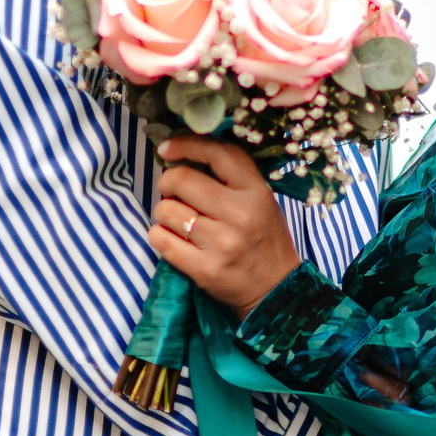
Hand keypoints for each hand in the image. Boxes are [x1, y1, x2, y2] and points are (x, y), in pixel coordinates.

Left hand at [149, 137, 301, 316]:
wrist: (276, 290)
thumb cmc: (263, 238)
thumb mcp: (260, 200)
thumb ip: (229, 178)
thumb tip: (182, 157)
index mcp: (256, 192)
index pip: (218, 153)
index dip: (186, 145)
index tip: (167, 149)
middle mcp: (240, 215)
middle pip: (182, 180)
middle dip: (167, 182)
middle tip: (172, 191)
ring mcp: (222, 243)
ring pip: (167, 210)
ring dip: (164, 212)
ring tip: (176, 219)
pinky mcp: (205, 269)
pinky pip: (161, 240)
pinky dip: (159, 235)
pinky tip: (172, 238)